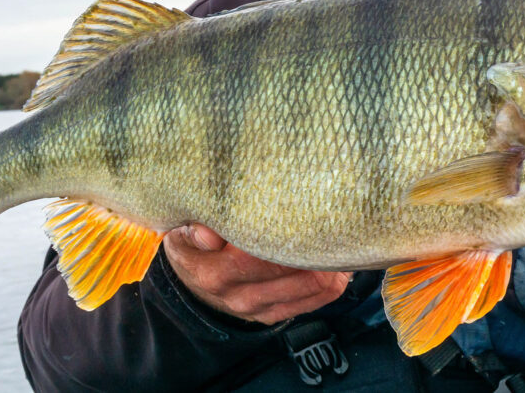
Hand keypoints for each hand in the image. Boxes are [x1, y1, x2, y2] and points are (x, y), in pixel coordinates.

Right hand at [162, 224, 350, 323]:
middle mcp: (238, 296)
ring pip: (312, 288)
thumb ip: (197, 226)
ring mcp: (258, 309)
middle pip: (294, 271)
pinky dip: (332, 281)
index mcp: (213, 272)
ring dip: (331, 263)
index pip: (258, 255)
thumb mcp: (183, 229)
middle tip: (336, 219)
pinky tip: (338, 261)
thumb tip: (210, 233)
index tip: (306, 209)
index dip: (287, 231)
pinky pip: (315, 301)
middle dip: (317, 245)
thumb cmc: (193, 242)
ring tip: (341, 237)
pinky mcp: (274, 315)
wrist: (191, 280)